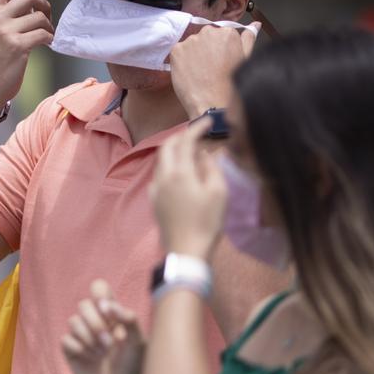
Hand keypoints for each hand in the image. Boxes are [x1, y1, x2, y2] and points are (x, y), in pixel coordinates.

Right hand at [0, 0, 53, 112]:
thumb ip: (9, 10)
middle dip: (43, 4)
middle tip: (45, 17)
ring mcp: (6, 31)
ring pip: (39, 16)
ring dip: (48, 25)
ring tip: (45, 34)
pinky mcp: (18, 46)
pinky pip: (43, 34)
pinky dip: (49, 38)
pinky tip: (45, 44)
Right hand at [61, 280, 145, 373]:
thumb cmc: (133, 365)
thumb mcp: (138, 342)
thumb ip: (129, 319)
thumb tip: (109, 305)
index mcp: (112, 313)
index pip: (99, 288)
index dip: (99, 293)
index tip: (106, 308)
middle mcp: (95, 320)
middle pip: (83, 304)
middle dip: (95, 323)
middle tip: (110, 342)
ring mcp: (81, 334)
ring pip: (73, 321)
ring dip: (89, 338)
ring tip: (102, 354)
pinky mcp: (71, 348)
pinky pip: (66, 339)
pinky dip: (79, 349)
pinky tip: (90, 359)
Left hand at [151, 119, 227, 258]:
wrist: (186, 252)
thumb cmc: (207, 222)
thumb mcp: (219, 192)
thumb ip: (212, 167)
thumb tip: (204, 154)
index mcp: (179, 172)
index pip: (185, 141)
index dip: (196, 128)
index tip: (208, 121)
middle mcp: (163, 177)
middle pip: (167, 146)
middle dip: (182, 136)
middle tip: (198, 134)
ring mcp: (156, 190)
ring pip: (162, 161)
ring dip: (175, 151)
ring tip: (192, 152)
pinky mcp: (154, 202)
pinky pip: (159, 175)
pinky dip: (170, 166)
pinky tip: (181, 173)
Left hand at [168, 25, 256, 119]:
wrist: (212, 104)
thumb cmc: (231, 84)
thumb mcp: (245, 59)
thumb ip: (249, 38)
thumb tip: (255, 25)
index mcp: (227, 32)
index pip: (222, 35)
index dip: (221, 50)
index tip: (221, 61)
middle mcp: (208, 32)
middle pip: (206, 37)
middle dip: (208, 49)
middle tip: (211, 69)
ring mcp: (191, 41)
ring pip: (192, 45)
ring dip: (194, 55)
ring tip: (201, 73)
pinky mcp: (176, 50)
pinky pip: (179, 52)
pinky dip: (182, 61)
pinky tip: (190, 74)